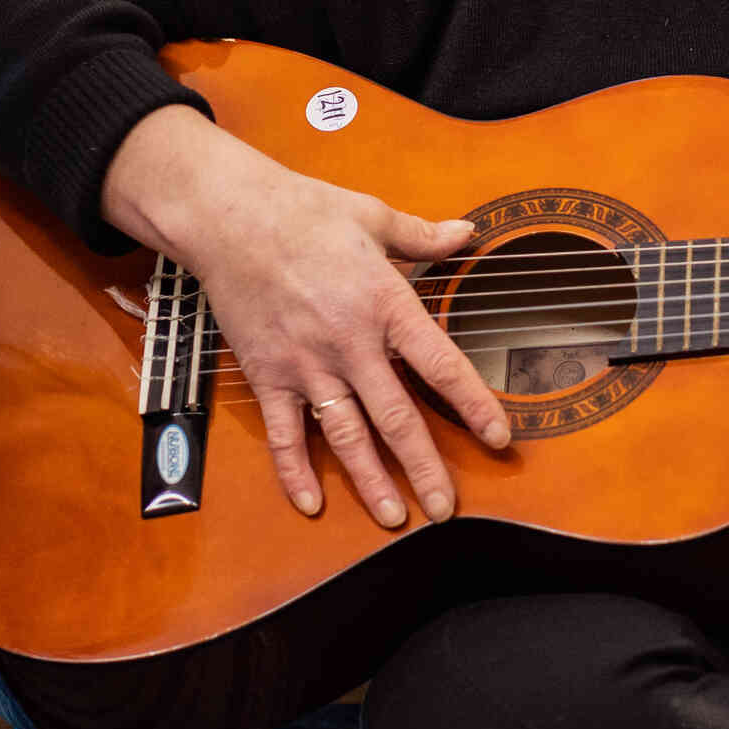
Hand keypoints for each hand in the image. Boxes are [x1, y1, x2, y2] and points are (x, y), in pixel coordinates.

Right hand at [101, 105, 510, 526]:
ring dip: (371, 481)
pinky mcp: (269, 374)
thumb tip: (467, 233)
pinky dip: (295, 470)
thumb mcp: (373, 216)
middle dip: (425, 467)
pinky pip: (284, 432)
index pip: (442, 365)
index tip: (499, 439)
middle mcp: (351, 344)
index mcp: (386, 304)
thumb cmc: (304, 211)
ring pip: (346, 435)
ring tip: (393, 517)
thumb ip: (423, 236)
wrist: (229, 216)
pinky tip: (311, 503)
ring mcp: (308, 364)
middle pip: (397, 417)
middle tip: (447, 509)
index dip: (474, 405)